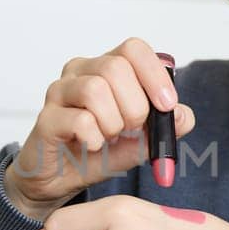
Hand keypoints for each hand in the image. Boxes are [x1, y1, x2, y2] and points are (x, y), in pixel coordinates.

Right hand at [4, 38, 196, 220]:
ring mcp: (59, 92)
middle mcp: (81, 72)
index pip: (133, 49)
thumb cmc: (101, 152)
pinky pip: (80, 120)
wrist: (64, 180)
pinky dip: (95, 139)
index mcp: (106, 68)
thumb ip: (166, 127)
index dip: (154, 74)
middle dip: (135, 105)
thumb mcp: (143, 141)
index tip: (167, 104)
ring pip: (95, 89)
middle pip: (115, 67)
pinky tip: (93, 146)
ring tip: (109, 138)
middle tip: (132, 129)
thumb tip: (182, 115)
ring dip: (113, 123)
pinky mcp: (46, 118)